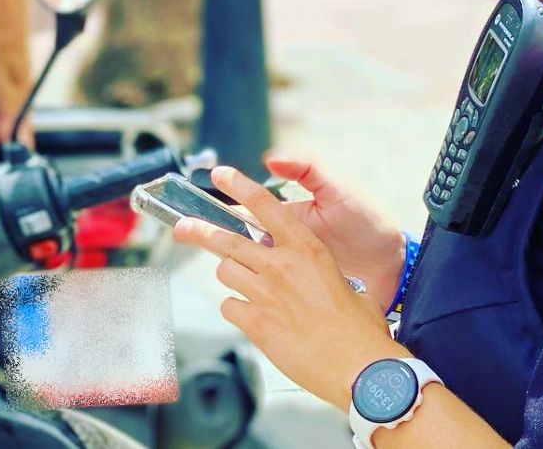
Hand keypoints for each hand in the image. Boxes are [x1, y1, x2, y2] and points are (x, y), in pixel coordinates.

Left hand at [174, 166, 409, 409]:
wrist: (359, 366)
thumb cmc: (359, 328)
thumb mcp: (343, 282)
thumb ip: (316, 270)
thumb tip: (306, 274)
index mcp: (307, 248)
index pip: (266, 206)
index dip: (240, 186)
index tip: (221, 175)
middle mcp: (281, 265)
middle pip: (228, 239)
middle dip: (200, 231)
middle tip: (184, 228)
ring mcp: (265, 294)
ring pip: (225, 272)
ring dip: (231, 277)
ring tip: (245, 286)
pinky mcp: (256, 323)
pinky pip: (229, 307)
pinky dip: (236, 309)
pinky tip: (252, 316)